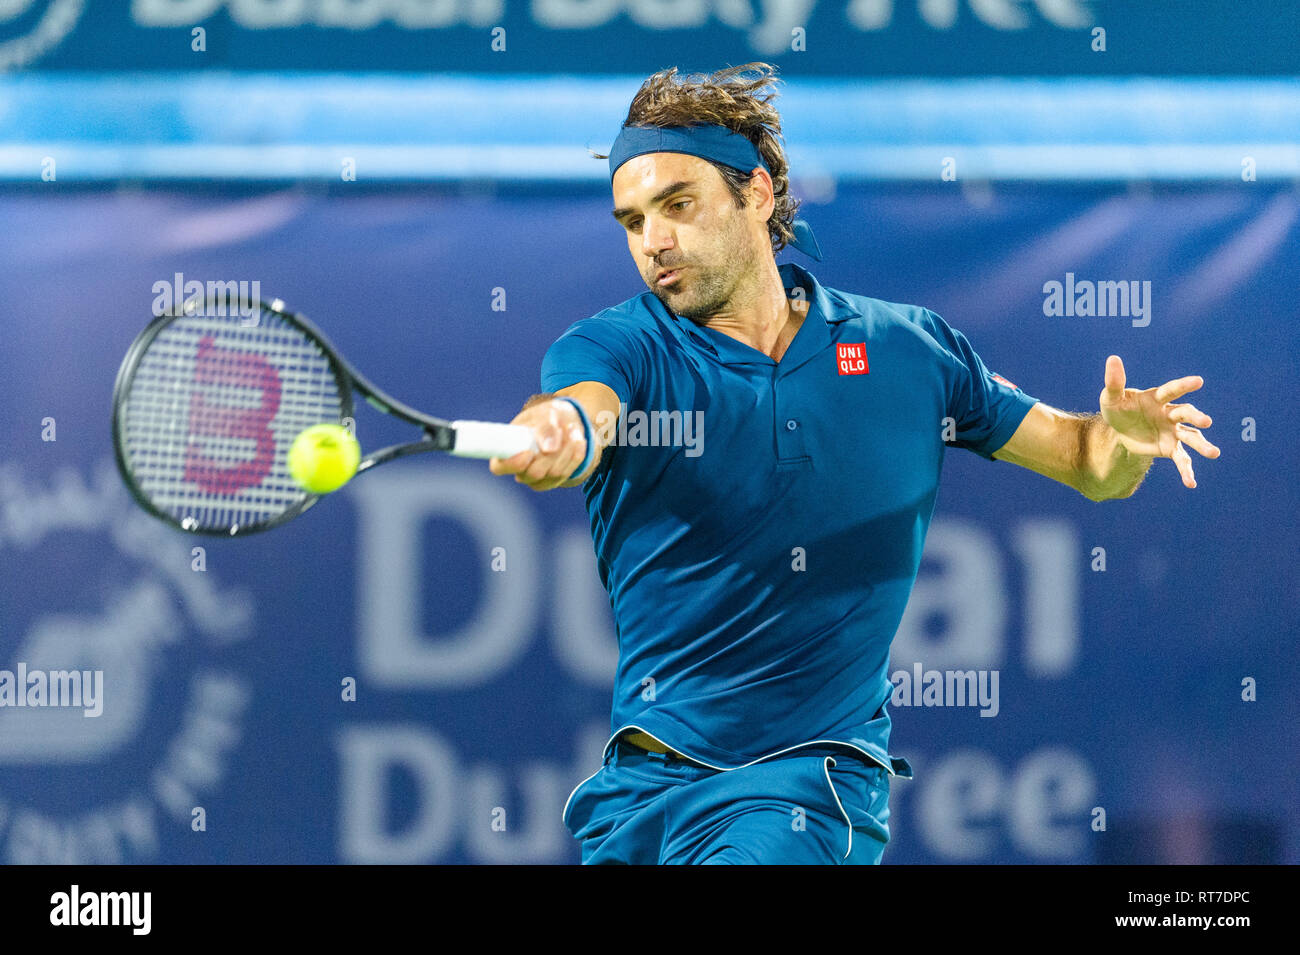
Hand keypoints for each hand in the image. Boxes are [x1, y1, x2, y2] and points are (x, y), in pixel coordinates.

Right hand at [488, 398, 587, 490]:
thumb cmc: (549, 417)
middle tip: (561, 428)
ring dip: (567, 450)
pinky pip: (568, 473)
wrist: (565, 423)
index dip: (513, 463)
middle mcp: (519, 469)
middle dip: (552, 452)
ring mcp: (537, 479)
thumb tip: (549, 449)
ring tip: (572, 429)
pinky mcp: (554, 481)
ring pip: (554, 473)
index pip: (499, 467)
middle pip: (534, 473)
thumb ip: (546, 427)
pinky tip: (579, 440)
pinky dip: (576, 455)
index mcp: (507, 450)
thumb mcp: (547, 413)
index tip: (529, 452)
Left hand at [1099, 355, 1219, 488]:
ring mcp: (1172, 431)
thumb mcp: (1111, 397)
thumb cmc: (1118, 409)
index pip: (1172, 390)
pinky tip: (1191, 483)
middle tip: (1206, 422)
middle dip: (1197, 417)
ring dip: (1202, 445)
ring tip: (1214, 453)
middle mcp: (1170, 414)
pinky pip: (1181, 459)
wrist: (1119, 431)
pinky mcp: (1170, 448)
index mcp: (1157, 398)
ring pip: (1191, 437)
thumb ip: (1114, 381)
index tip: (1198, 381)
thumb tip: (1113, 358)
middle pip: (1186, 413)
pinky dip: (1187, 471)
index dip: (1184, 385)